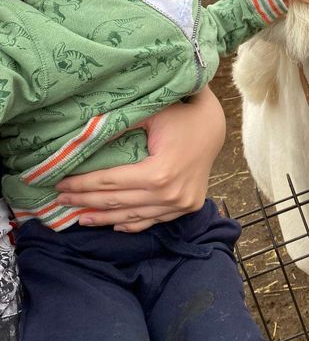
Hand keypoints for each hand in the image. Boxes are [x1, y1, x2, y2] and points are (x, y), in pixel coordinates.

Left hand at [55, 87, 225, 231]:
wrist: (215, 127)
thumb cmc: (182, 115)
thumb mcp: (151, 115)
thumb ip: (120, 126)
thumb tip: (83, 139)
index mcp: (159, 172)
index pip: (110, 182)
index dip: (83, 183)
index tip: (60, 184)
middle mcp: (170, 193)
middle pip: (118, 201)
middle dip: (86, 200)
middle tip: (61, 199)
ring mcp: (180, 204)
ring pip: (134, 216)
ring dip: (104, 218)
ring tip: (80, 217)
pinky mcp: (187, 207)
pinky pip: (154, 220)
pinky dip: (132, 224)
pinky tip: (114, 225)